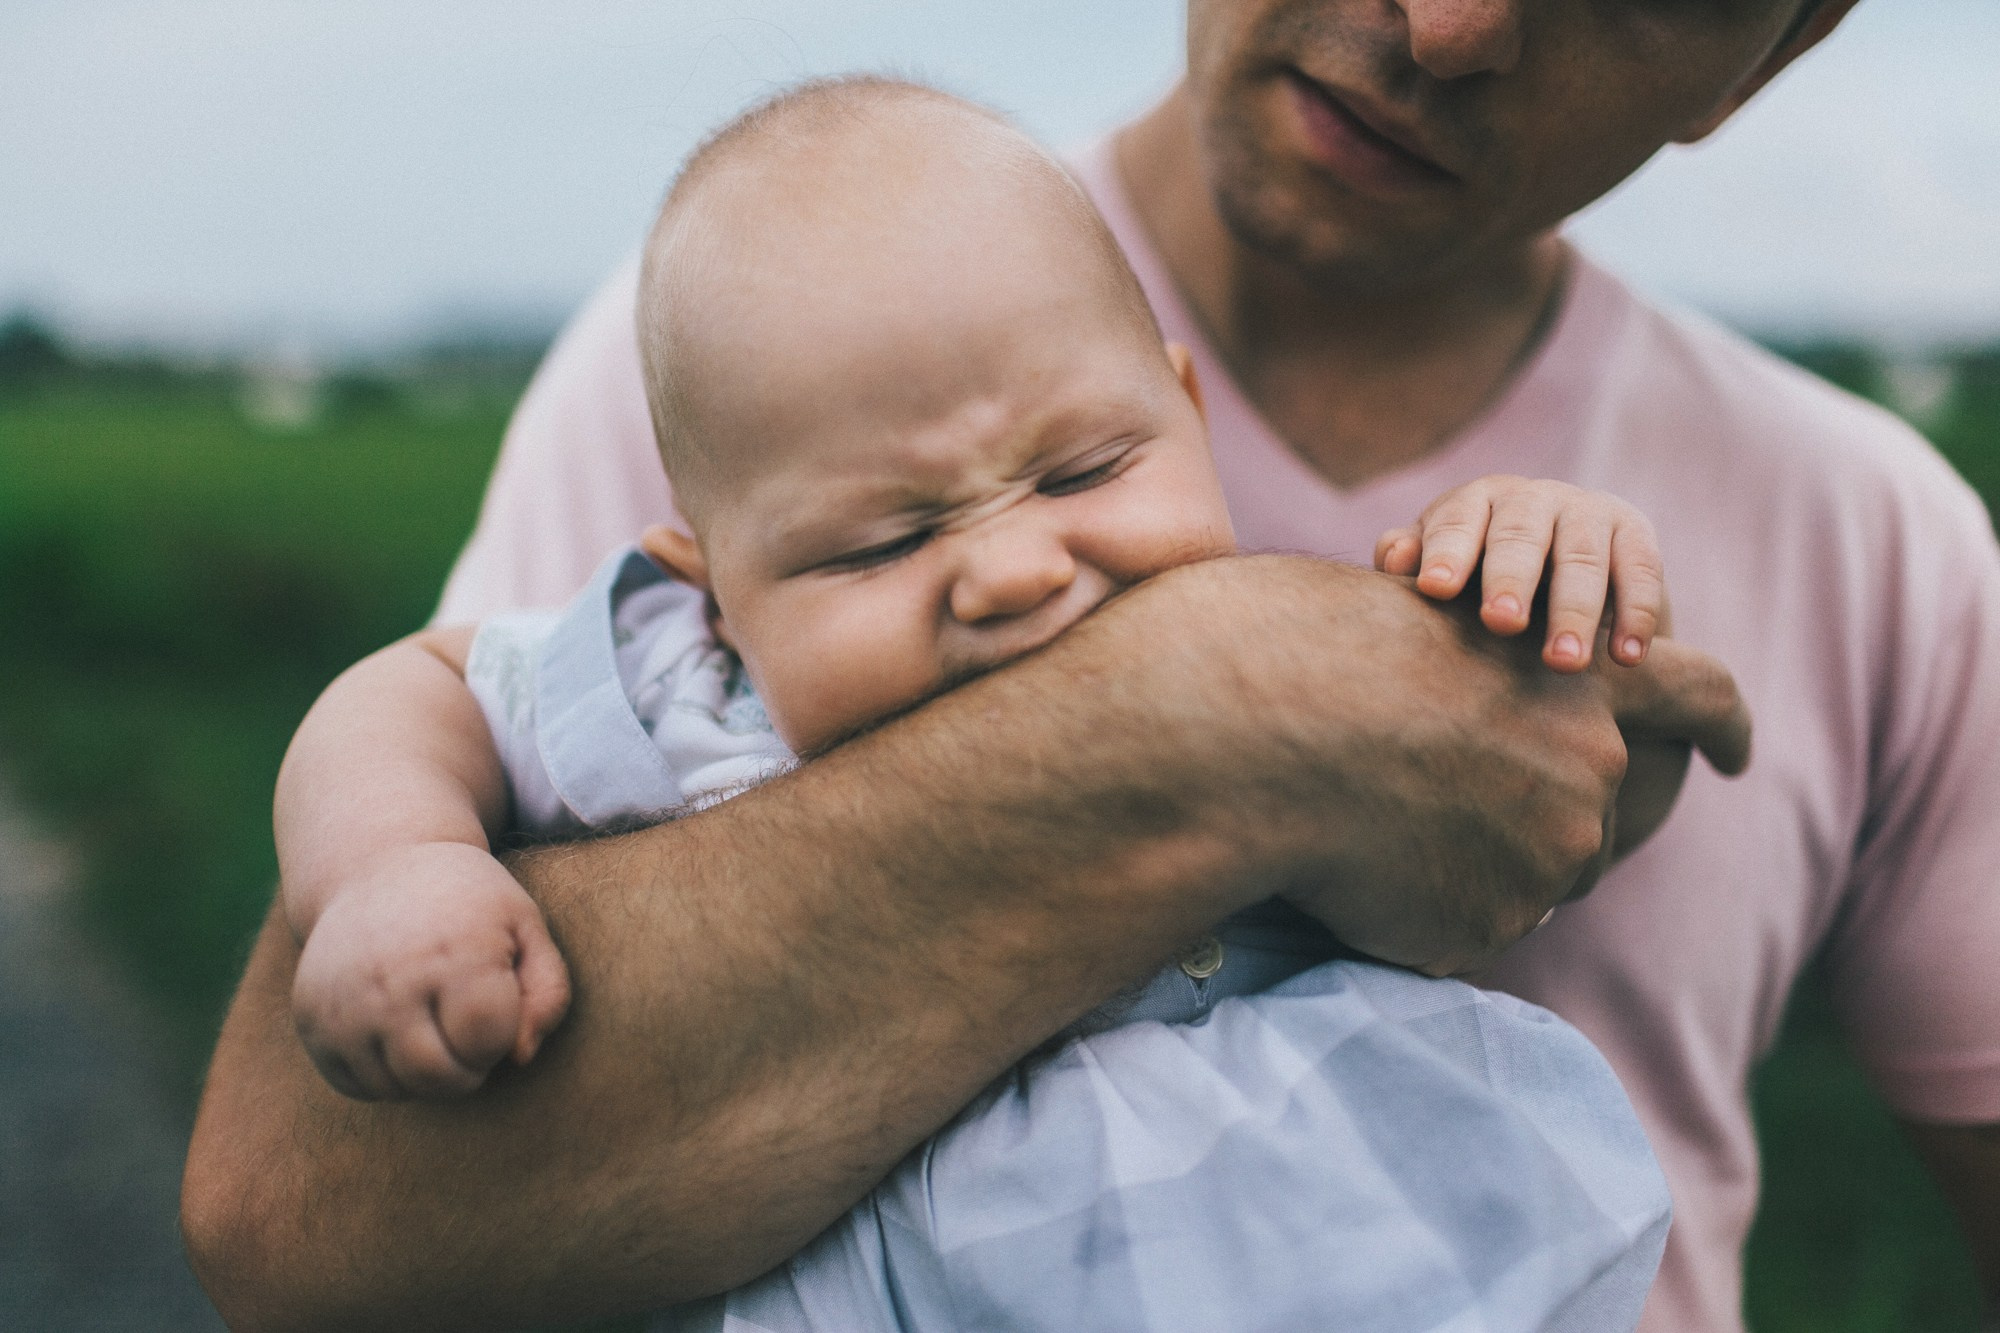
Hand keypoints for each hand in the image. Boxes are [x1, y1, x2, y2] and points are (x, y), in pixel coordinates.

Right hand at [291, 842, 571, 1099]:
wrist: (378, 865)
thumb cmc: (469, 903)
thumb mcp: (525, 927)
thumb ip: (548, 994)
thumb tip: (520, 1057)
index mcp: (454, 951)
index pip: (488, 1041)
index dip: (503, 1033)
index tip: (498, 1000)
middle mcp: (390, 978)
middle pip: (442, 1076)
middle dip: (470, 1067)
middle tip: (470, 1028)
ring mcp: (342, 1002)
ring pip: (398, 1089)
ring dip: (430, 1076)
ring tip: (437, 1027)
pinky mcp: (311, 1019)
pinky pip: (358, 1086)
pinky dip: (387, 1076)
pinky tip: (400, 1032)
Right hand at [1152, 558, 1745, 974]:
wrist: (1263, 725)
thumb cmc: (1325, 654)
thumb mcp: (1439, 635)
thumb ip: (1506, 681)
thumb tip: (1507, 738)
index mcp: (1589, 684)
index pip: (1699, 693)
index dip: (1722, 723)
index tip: (1737, 753)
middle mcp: (1592, 776)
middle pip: (1588, 821)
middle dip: (1531, 822)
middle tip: (1439, 807)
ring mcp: (1546, 859)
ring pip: (1525, 881)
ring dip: (1464, 863)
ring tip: (1372, 820)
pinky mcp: (1489, 927)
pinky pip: (1462, 927)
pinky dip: (1414, 906)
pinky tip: (1357, 865)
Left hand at [1376, 475, 1665, 672]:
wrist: (1560, 566)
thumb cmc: (1478, 573)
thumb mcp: (1445, 565)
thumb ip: (1414, 560)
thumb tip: (1393, 561)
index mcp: (1475, 502)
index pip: (1458, 521)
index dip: (1447, 552)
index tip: (1436, 589)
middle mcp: (1532, 498)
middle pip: (1521, 534)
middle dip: (1512, 579)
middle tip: (1501, 624)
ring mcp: (1587, 511)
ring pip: (1584, 556)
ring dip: (1576, 610)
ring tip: (1564, 663)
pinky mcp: (1635, 534)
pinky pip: (1642, 571)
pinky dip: (1638, 614)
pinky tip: (1628, 658)